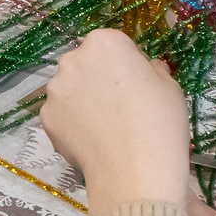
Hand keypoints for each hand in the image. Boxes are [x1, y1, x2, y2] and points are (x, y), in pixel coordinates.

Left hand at [41, 30, 194, 209]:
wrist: (135, 172)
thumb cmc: (160, 122)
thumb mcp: (169, 87)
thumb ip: (152, 70)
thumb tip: (145, 70)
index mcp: (105, 43)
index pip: (113, 45)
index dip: (126, 64)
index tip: (137, 85)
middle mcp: (73, 60)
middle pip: (86, 64)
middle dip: (98, 79)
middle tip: (119, 107)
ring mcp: (55, 90)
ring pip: (70, 90)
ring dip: (82, 101)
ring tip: (104, 128)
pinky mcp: (46, 118)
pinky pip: (61, 115)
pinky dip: (72, 125)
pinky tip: (92, 142)